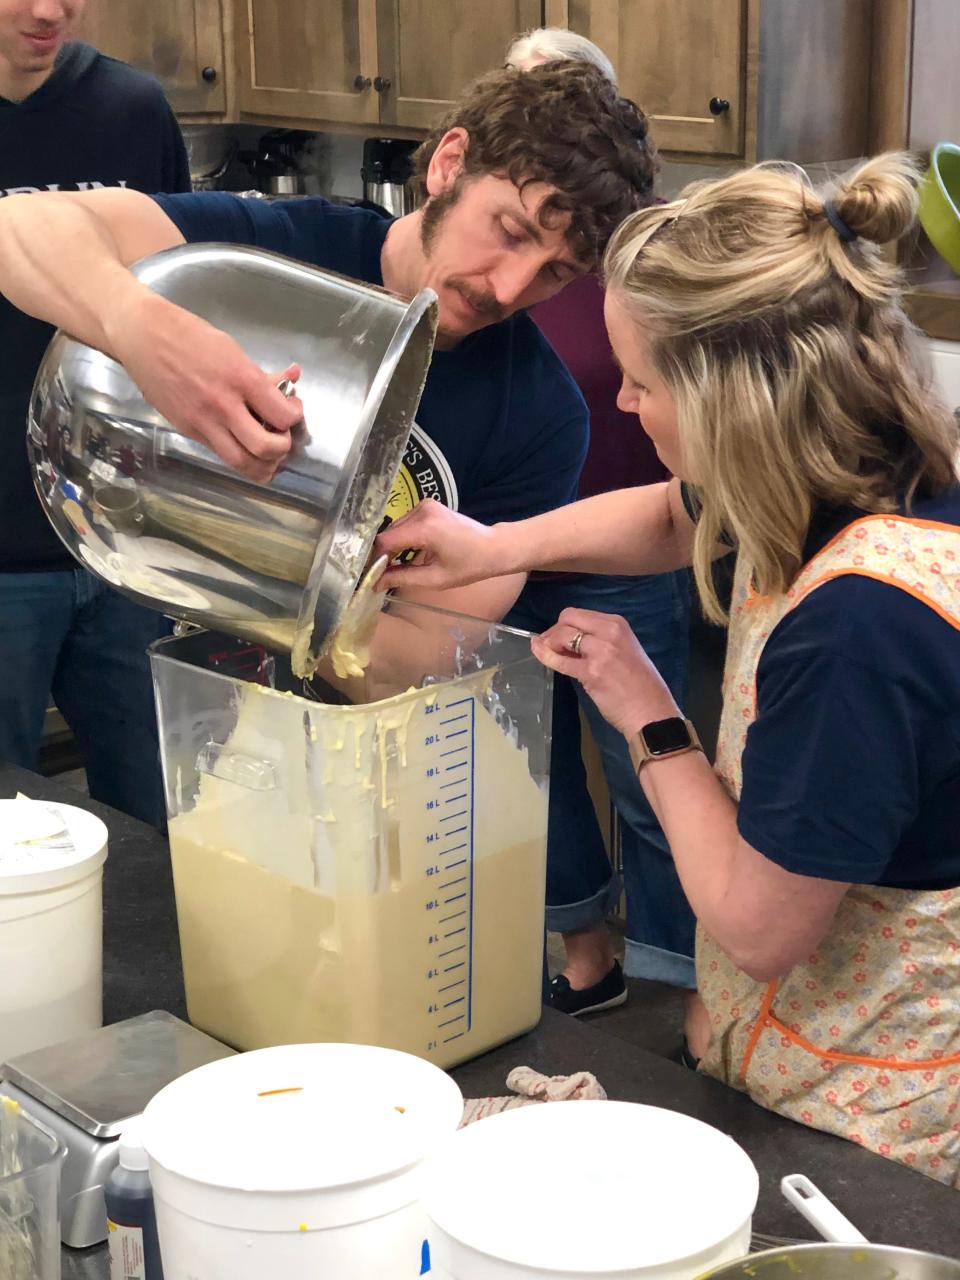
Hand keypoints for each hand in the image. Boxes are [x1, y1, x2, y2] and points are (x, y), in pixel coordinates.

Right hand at [109, 292, 302, 481]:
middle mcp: (223, 405)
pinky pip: (220, 454)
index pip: (282, 415)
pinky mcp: (187, 430)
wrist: (143, 336)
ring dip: (262, 465)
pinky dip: (239, 457)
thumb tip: (292, 377)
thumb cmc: (189, 335)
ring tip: (267, 453)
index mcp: (240, 378)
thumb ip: (261, 373)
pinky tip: (243, 445)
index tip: (291, 409)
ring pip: (242, 463)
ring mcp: (203, 422)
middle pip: (265, 448)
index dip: (294, 417)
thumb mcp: (232, 348)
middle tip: (281, 436)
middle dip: (282, 448)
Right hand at [374, 501, 512, 590]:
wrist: (494, 547)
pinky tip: (407, 553)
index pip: (385, 541)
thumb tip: (376, 583)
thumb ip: (403, 578)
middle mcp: (423, 511)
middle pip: (389, 533)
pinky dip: (403, 537)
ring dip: (392, 546)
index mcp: (425, 529)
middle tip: (379, 574)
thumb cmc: (469, 566)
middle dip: (382, 554)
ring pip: (395, 527)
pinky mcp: (428, 505)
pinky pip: (406, 522)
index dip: (375, 558)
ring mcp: (425, 505)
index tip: (369, 574)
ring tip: (393, 566)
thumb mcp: (435, 578)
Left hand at [531, 608, 679, 736]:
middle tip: (547, 645)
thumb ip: (600, 642)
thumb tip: (570, 643)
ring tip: (543, 651)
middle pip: (568, 618)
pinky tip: (538, 654)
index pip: (579, 614)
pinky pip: (560, 660)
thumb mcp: (624, 651)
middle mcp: (609, 631)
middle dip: (553, 630)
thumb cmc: (640, 685)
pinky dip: (545, 656)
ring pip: (562, 635)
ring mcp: (600, 651)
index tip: (557, 637)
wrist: (651, 711)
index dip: (563, 625)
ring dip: (548, 643)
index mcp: (618, 624)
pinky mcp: (591, 672)